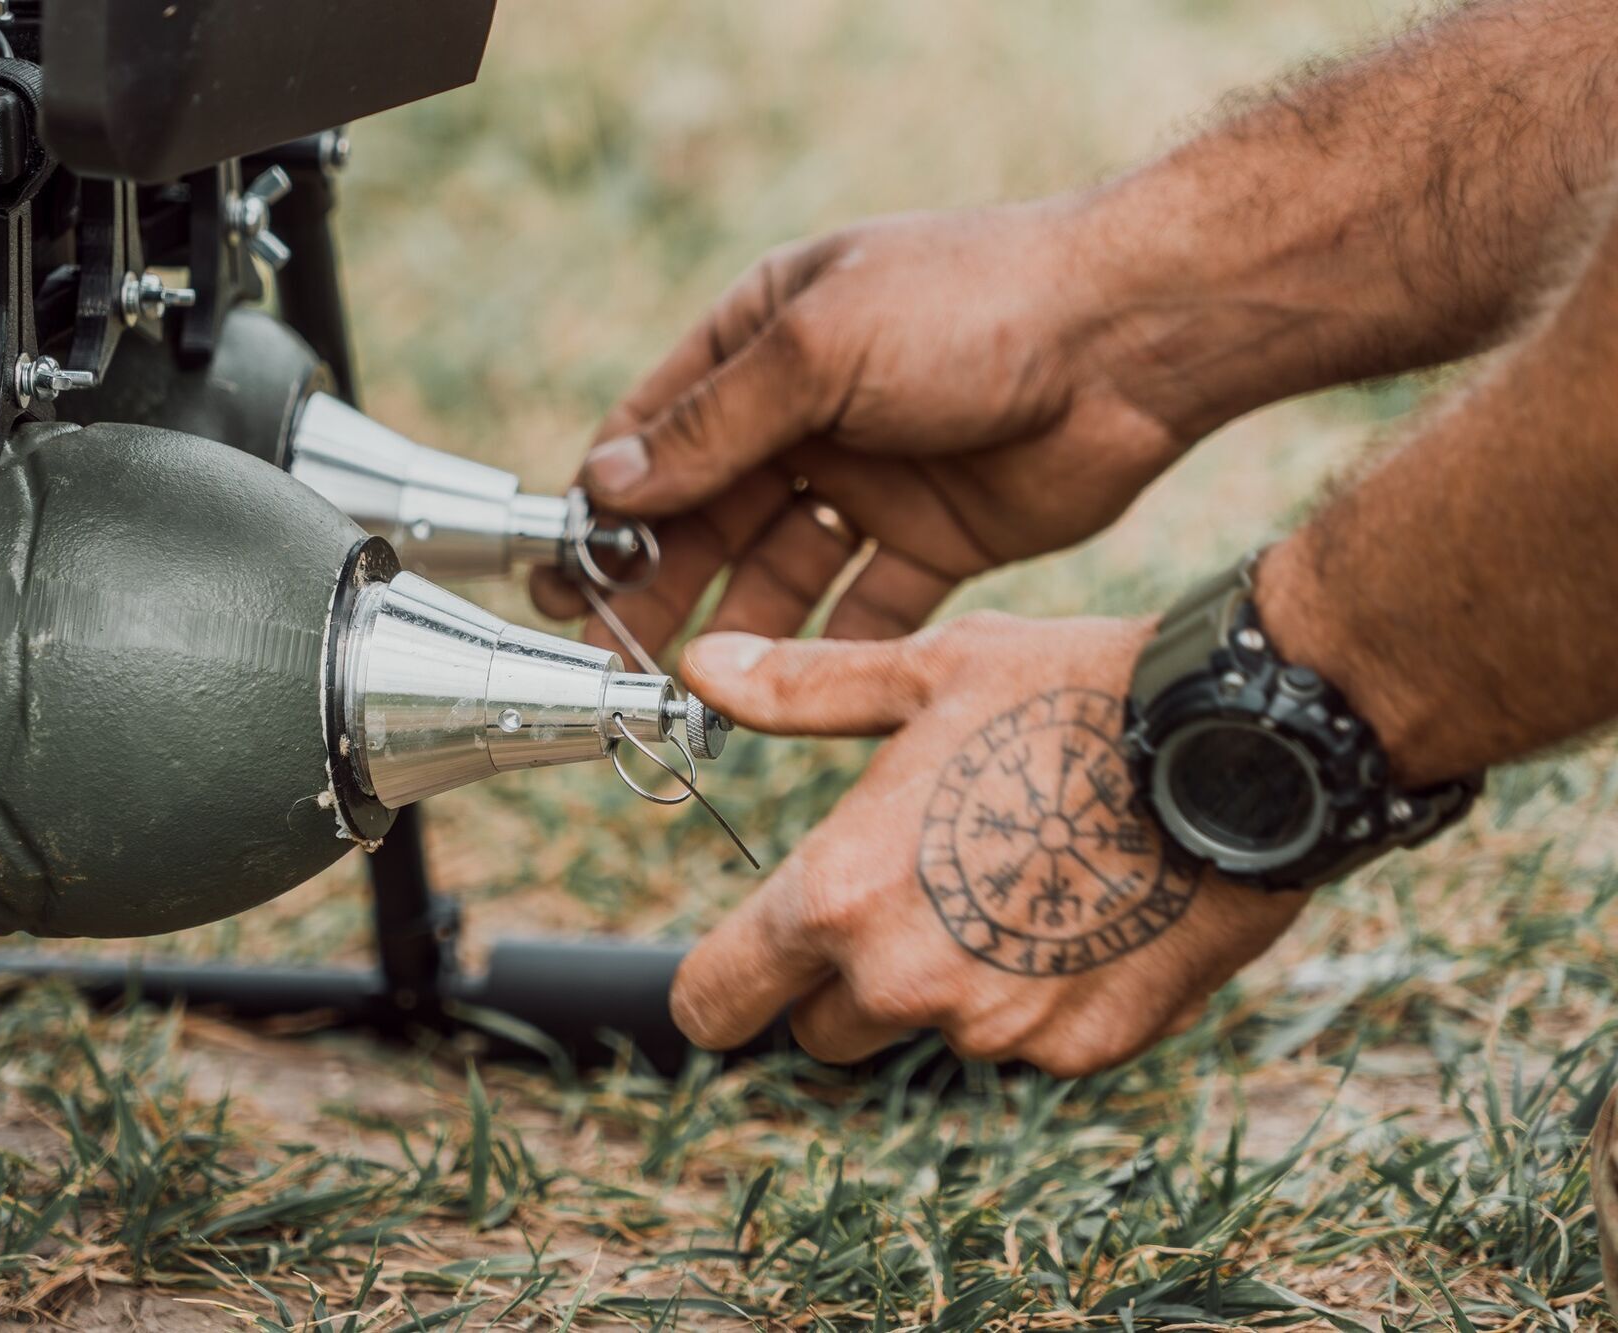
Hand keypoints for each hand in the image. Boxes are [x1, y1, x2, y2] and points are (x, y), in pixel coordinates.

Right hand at [532, 204, 1203, 653]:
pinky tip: (790, 695)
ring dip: (734, 625)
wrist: (1132, 338)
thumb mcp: (819, 351)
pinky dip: (831, 649)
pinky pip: (867, 607)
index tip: (557, 578)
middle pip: (709, 513)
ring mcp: (871, 476)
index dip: (603, 505)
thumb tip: (607, 482)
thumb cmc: (971, 306)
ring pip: (778, 569)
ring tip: (686, 689)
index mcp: (765, 340)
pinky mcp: (936, 536)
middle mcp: (809, 411)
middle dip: (654, 584)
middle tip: (608, 657)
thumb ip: (713, 426)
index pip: (656, 432)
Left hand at [668, 614, 1309, 1075]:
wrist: (1244, 748)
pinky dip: (1042, 995)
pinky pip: (1029, 1041)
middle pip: (823, 1031)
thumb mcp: (929, 670)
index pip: (717, 1001)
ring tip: (1021, 876)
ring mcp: (1000, 1027)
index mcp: (842, 893)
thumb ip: (803, 689)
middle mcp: (906, 980)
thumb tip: (702, 665)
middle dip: (845, 980)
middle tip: (913, 888)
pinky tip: (1087, 909)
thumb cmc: (1078, 690)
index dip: (717, 991)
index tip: (734, 976)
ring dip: (951, 983)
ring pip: (933, 1032)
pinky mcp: (1085, 1051)